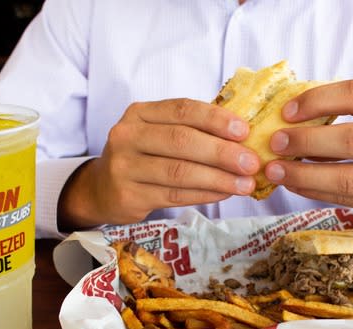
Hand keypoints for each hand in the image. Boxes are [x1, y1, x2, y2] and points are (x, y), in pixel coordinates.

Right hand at [59, 98, 259, 229]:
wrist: (101, 189)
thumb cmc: (142, 156)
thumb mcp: (157, 132)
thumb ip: (191, 129)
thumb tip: (243, 136)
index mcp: (139, 113)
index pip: (182, 109)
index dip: (215, 119)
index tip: (244, 131)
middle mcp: (127, 136)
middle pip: (181, 140)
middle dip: (222, 152)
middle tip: (251, 162)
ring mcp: (124, 167)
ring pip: (179, 171)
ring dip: (218, 178)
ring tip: (245, 183)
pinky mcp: (128, 196)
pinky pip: (174, 195)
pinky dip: (204, 194)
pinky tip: (224, 193)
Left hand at [264, 79, 352, 224]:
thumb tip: (299, 113)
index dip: (319, 100)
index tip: (289, 110)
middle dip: (307, 141)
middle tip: (276, 142)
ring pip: (349, 178)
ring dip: (305, 174)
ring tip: (277, 170)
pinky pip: (349, 200)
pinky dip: (316, 192)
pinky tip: (296, 184)